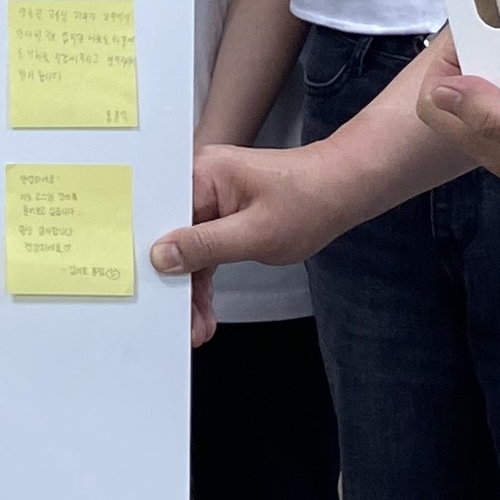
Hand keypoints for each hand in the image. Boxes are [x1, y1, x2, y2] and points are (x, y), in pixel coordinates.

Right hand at [152, 144, 353, 341]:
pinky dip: (206, 275)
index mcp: (202, 174)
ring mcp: (211, 194)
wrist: (344, 187)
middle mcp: (201, 179)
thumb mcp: (256, 233)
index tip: (157, 299)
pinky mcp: (223, 209)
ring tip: (197, 326)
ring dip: (192, 286)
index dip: (155, 261)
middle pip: (173, 237)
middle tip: (183, 324)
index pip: (163, 220)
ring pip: (189, 248)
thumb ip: (206, 246)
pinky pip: (205, 245)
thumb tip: (160, 256)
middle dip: (177, 283)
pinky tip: (205, 306)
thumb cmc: (309, 201)